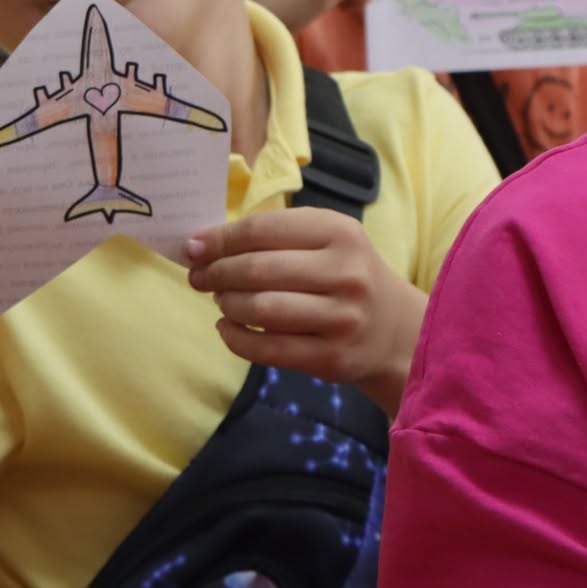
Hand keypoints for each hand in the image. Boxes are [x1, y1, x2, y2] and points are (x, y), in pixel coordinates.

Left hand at [185, 208, 424, 413]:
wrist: (392, 327)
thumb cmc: (344, 274)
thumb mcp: (326, 239)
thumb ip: (273, 236)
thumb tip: (201, 246)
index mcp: (341, 233)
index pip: (264, 230)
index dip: (221, 239)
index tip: (194, 247)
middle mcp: (346, 273)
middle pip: (259, 270)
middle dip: (218, 273)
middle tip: (200, 277)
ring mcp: (341, 318)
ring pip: (261, 310)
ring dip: (227, 304)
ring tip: (221, 299)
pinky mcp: (331, 357)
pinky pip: (267, 350)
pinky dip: (236, 338)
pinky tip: (229, 327)